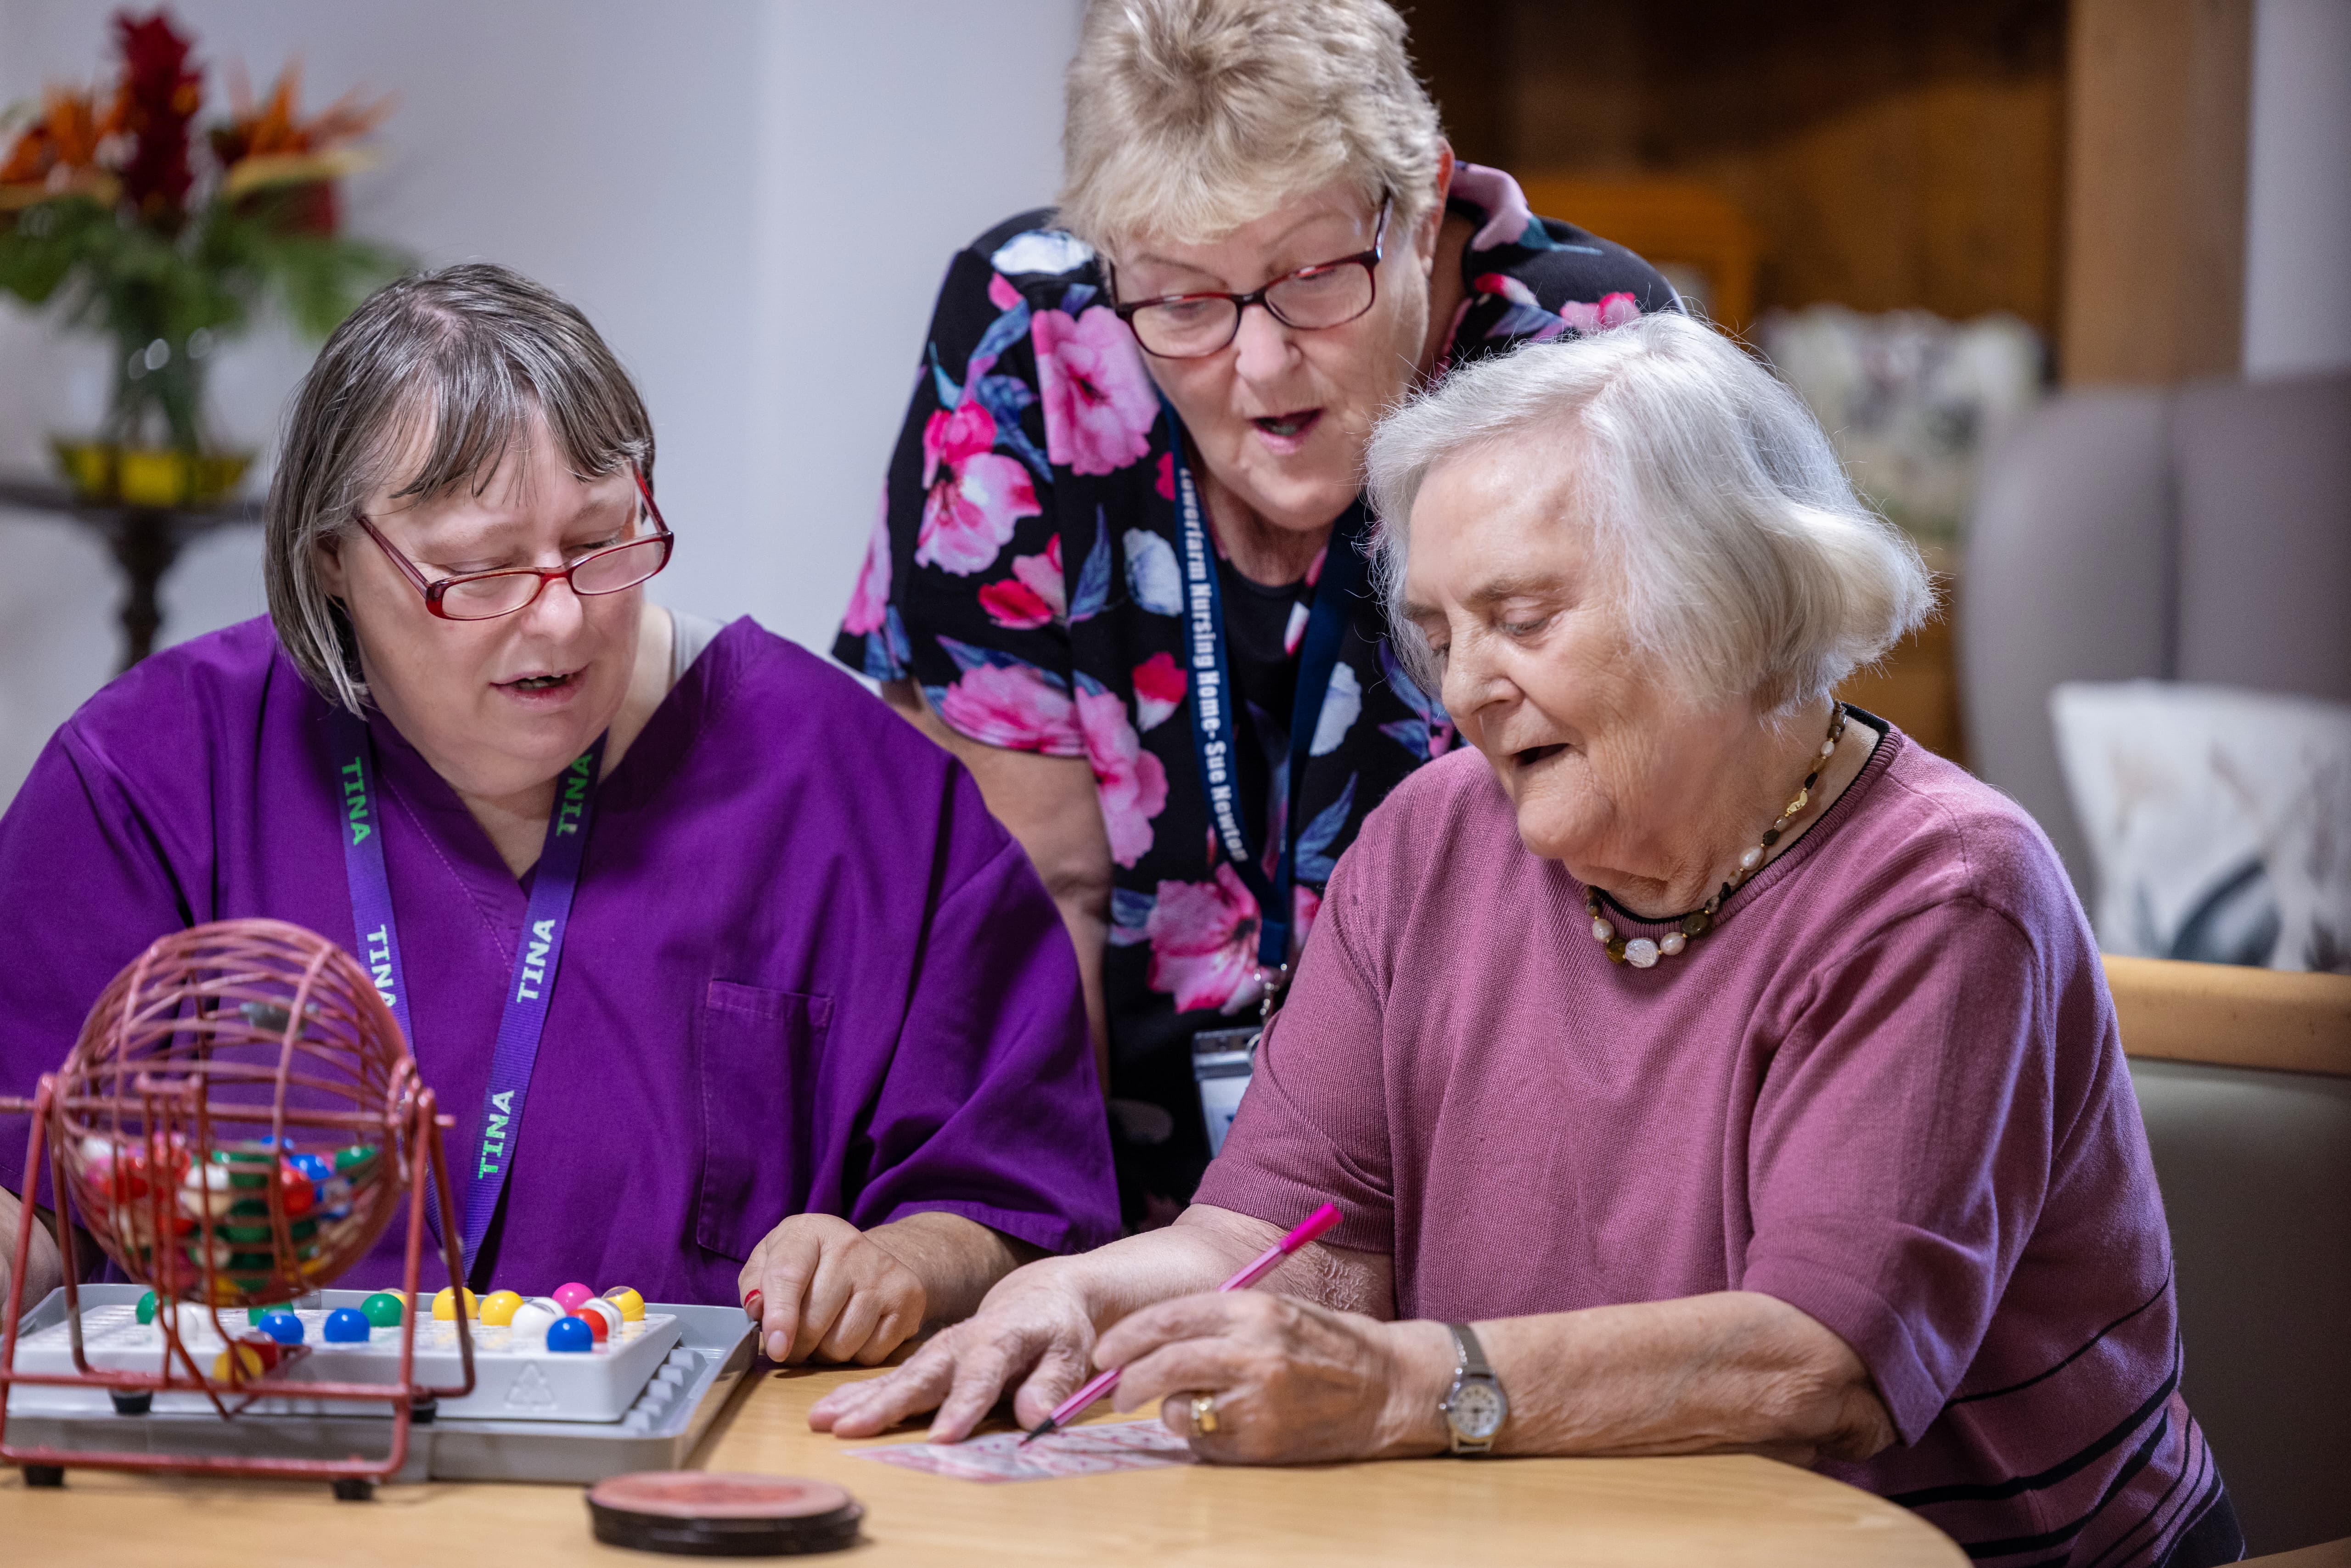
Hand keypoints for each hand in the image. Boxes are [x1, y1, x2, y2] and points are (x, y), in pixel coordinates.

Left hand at [737, 1213, 923, 1365]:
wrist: (868, 1260)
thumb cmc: (809, 1266)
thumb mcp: (771, 1261)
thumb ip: (754, 1284)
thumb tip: (758, 1310)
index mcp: (810, 1232)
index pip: (788, 1275)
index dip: (780, 1317)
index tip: (776, 1349)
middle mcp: (851, 1246)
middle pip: (814, 1321)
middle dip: (798, 1345)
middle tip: (796, 1343)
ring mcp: (884, 1271)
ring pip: (842, 1344)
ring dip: (826, 1353)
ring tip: (827, 1333)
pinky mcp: (909, 1297)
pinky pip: (871, 1354)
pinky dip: (857, 1355)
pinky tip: (855, 1333)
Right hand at [807, 1259, 1097, 1440]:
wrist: (1037, 1296)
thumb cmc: (1057, 1330)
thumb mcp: (1070, 1354)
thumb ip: (1052, 1386)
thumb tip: (1036, 1419)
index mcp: (1001, 1340)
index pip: (982, 1376)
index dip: (963, 1406)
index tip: (942, 1438)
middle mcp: (961, 1344)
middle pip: (922, 1376)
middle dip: (887, 1405)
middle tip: (852, 1429)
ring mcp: (937, 1352)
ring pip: (896, 1378)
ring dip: (859, 1400)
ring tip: (822, 1421)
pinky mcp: (923, 1363)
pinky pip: (887, 1381)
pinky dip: (856, 1396)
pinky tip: (826, 1414)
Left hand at [1094, 1292, 1450, 1464]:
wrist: (1386, 1387)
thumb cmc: (1325, 1344)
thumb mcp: (1274, 1310)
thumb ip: (1218, 1319)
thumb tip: (1151, 1340)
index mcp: (1253, 1308)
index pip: (1169, 1318)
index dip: (1127, 1337)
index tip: (1105, 1353)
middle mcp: (1254, 1349)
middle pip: (1166, 1363)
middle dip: (1130, 1381)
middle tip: (1117, 1392)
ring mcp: (1260, 1399)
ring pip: (1182, 1408)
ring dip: (1173, 1411)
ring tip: (1191, 1407)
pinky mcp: (1265, 1441)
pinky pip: (1209, 1443)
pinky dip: (1204, 1438)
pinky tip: (1226, 1426)